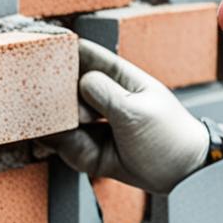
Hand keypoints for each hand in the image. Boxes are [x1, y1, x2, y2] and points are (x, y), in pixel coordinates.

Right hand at [43, 39, 210, 193]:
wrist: (183, 175)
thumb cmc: (170, 137)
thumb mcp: (136, 111)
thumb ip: (104, 94)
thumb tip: (78, 82)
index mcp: (120, 78)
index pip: (86, 55)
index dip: (64, 50)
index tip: (42, 47)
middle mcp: (103, 99)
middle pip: (67, 86)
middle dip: (53, 89)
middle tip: (39, 91)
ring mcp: (95, 125)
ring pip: (62, 116)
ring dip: (54, 117)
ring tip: (48, 118)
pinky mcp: (89, 149)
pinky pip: (64, 143)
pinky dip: (56, 141)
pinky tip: (47, 135)